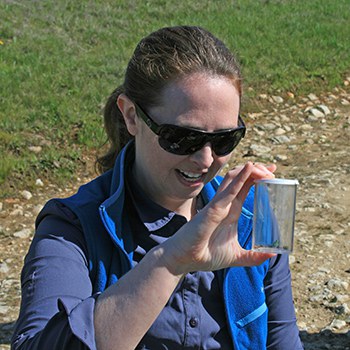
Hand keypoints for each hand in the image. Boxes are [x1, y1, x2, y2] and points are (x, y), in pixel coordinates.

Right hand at [162, 162, 276, 274]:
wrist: (185, 260)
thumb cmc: (206, 254)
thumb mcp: (237, 256)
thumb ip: (254, 256)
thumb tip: (273, 255)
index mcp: (232, 210)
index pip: (246, 186)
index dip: (258, 176)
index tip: (273, 172)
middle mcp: (225, 204)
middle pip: (241, 178)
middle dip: (258, 169)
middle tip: (273, 168)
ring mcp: (218, 205)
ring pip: (234, 178)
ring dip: (250, 170)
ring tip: (265, 169)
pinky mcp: (213, 210)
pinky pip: (228, 191)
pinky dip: (239, 179)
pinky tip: (250, 169)